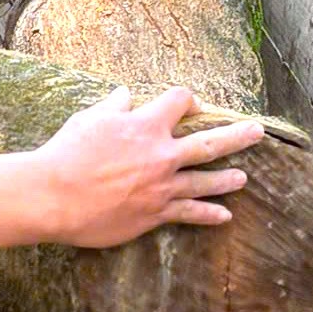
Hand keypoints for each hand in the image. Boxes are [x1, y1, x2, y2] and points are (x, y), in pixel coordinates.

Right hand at [33, 86, 262, 247]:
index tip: (189, 103)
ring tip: (244, 178)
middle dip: (237, 136)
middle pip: (209, 142)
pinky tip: (225, 216)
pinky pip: (189, 213)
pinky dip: (208, 215)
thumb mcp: (89, 118)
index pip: (179, 101)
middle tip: (258, 131)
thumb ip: (114, 105)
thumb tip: (127, 95)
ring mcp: (161, 186)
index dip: (187, 99)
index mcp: (145, 125)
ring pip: (205, 181)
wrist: (54, 195)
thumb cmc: (67, 152)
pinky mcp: (155, 213)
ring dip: (227, 179)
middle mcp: (160, 154)